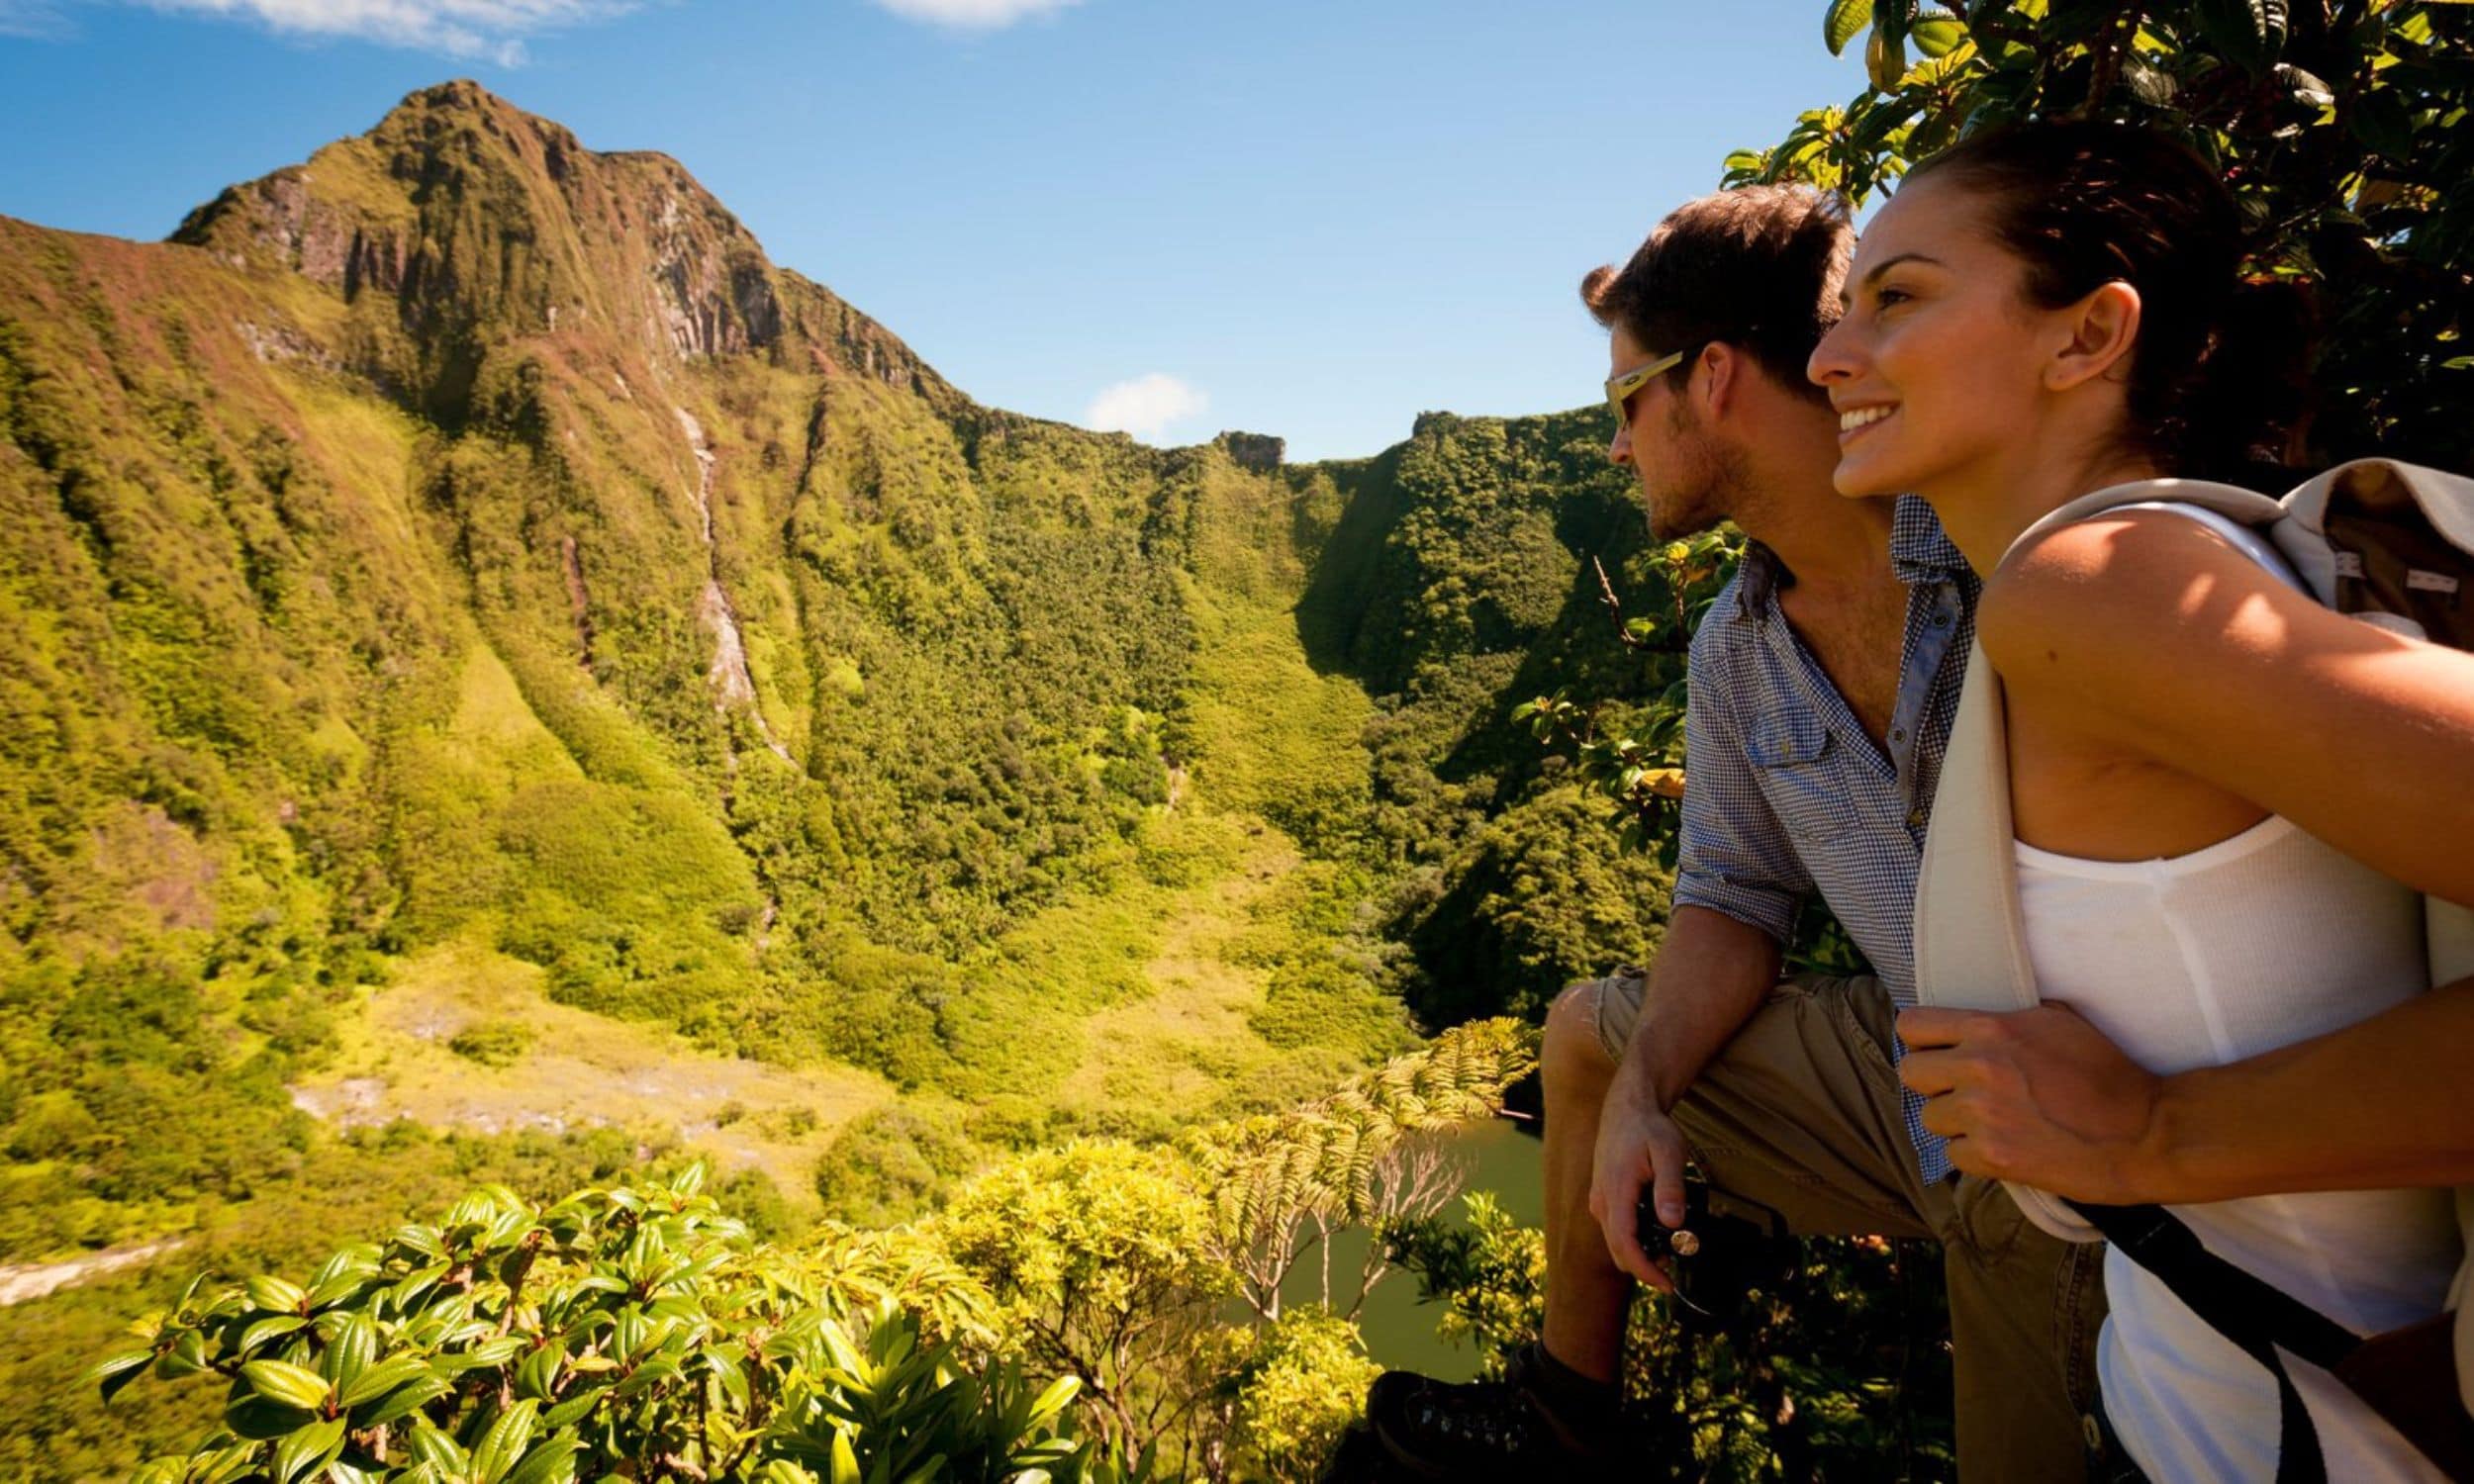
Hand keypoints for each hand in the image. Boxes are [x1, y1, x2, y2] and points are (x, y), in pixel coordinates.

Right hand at [1587, 1077, 1689, 1292]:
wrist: (1626, 1109)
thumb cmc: (1649, 1128)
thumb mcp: (1669, 1152)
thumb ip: (1670, 1187)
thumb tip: (1673, 1222)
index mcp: (1616, 1192)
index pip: (1625, 1245)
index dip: (1646, 1270)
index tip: (1668, 1284)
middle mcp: (1602, 1202)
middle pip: (1618, 1251)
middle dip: (1645, 1266)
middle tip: (1676, 1266)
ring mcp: (1600, 1201)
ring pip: (1616, 1242)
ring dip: (1640, 1253)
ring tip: (1671, 1245)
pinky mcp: (1603, 1199)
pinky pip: (1616, 1229)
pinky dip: (1634, 1240)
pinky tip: (1656, 1229)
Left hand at [1897, 1003, 2163, 1202]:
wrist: (2147, 1131)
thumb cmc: (2108, 1074)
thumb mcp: (2058, 1021)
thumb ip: (2009, 1016)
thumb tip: (1978, 1015)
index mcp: (1990, 1028)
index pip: (1912, 1025)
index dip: (1923, 1042)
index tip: (1940, 1054)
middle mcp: (1978, 1067)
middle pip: (1910, 1074)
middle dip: (1935, 1085)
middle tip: (1965, 1094)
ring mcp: (1982, 1113)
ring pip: (1931, 1119)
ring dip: (1957, 1124)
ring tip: (1997, 1124)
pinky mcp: (1993, 1155)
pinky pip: (1955, 1156)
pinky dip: (1977, 1157)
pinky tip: (2010, 1149)